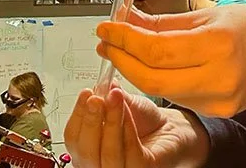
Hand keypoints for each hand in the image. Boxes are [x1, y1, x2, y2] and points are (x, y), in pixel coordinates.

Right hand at [64, 86, 207, 167]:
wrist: (172, 131)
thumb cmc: (145, 122)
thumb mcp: (123, 104)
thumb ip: (109, 97)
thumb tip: (99, 86)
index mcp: (90, 150)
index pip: (73, 139)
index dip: (77, 116)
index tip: (85, 94)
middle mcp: (100, 165)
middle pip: (85, 152)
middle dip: (91, 121)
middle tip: (98, 98)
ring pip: (107, 154)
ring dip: (111, 122)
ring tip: (115, 98)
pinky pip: (130, 154)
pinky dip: (127, 130)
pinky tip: (128, 113)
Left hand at [96, 4, 245, 116]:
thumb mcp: (209, 13)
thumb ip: (165, 22)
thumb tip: (127, 18)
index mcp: (217, 43)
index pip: (157, 49)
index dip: (125, 39)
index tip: (106, 27)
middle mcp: (218, 76)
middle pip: (153, 77)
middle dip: (123, 60)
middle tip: (106, 42)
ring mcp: (218, 99)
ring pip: (162, 91)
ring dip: (136, 72)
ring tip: (122, 51)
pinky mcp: (217, 111)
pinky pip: (178, 97)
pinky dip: (160, 81)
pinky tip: (152, 67)